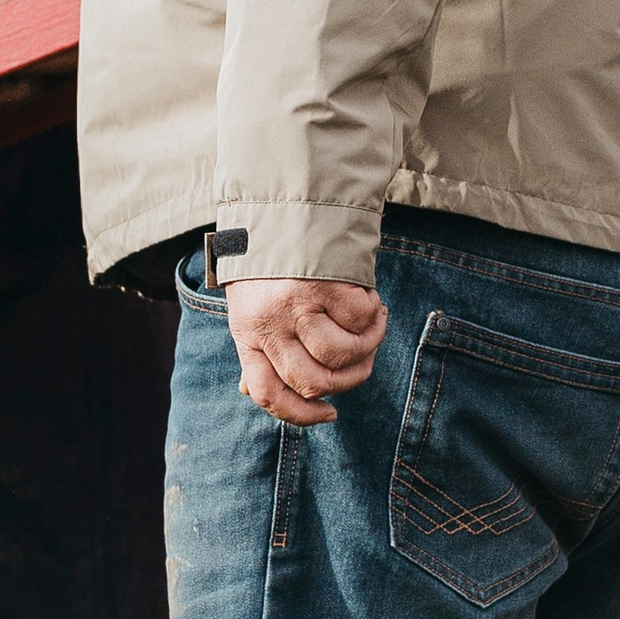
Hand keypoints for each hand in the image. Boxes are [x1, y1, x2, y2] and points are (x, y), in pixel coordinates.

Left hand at [226, 276, 388, 425]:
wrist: (283, 203)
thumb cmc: (268, 262)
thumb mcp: (248, 304)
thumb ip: (256, 346)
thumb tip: (249, 391)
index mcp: (247, 333)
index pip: (268, 394)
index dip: (302, 415)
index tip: (330, 414)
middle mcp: (268, 323)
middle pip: (313, 382)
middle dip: (348, 381)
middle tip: (362, 362)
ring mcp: (296, 304)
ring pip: (341, 356)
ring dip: (367, 348)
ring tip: (372, 328)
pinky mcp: (324, 283)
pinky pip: (360, 321)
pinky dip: (373, 317)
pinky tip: (372, 303)